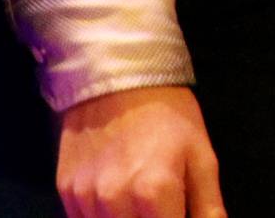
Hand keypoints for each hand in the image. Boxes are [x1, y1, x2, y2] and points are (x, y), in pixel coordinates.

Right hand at [58, 87, 226, 217]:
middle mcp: (115, 201)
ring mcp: (85, 198)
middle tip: (159, 205)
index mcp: (154, 192)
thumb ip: (208, 208)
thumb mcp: (200, 154)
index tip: (177, 212)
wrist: (117, 71)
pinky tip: (116, 194)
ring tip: (139, 197)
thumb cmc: (167, 113)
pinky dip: (103, 216)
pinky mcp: (65, 192)